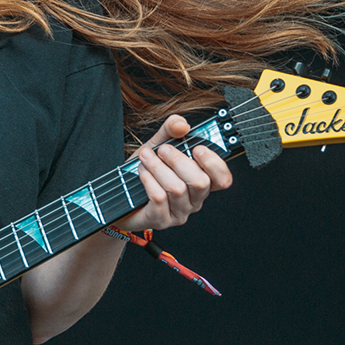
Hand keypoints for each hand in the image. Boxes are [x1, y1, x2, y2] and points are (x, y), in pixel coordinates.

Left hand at [117, 114, 232, 233]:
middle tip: (163, 150)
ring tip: (146, 157)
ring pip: (177, 189)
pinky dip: (149, 180)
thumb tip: (181, 124)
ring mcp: (179, 213)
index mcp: (202, 182)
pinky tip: (141, 171)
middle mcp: (195, 200)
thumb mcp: (159, 145)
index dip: (215, 164)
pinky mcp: (161, 220)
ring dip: (158, 168)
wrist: (121, 193)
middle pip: (200, 182)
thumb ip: (171, 131)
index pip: (223, 179)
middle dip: (179, 161)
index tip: (198, 148)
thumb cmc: (147, 170)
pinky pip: (159, 198)